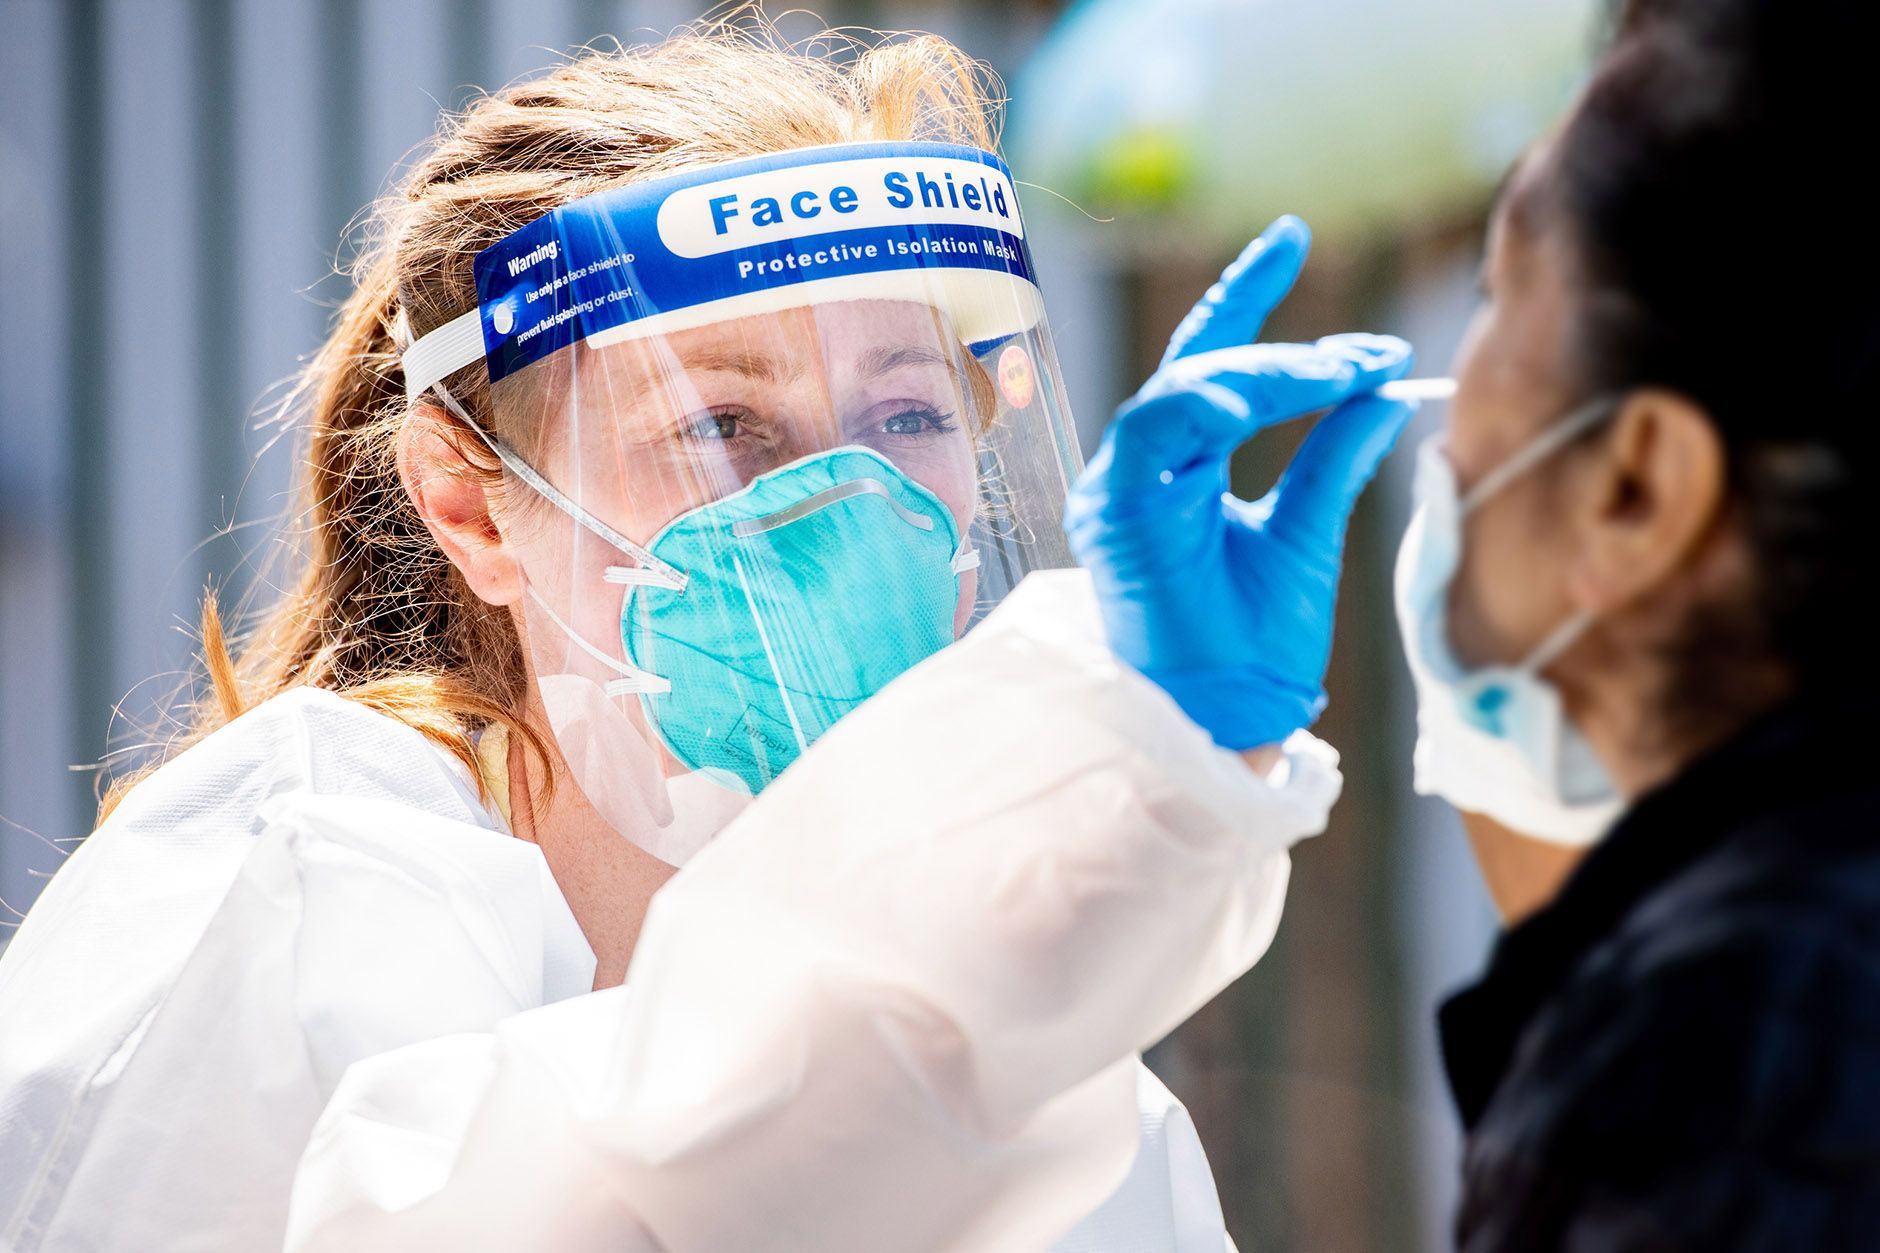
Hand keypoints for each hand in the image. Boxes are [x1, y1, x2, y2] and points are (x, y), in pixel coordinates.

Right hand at [1065, 216, 1415, 749]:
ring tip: (1336, 374)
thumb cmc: (1254, 644)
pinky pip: (1150, 432)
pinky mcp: (1113, 512)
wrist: (1226, 719)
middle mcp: (1143, 469)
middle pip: (1199, 367)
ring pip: (1178, 390)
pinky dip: (1201, 406)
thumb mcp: (1307, 533)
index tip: (1295, 234)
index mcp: (1180, 468)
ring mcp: (1121, 488)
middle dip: (1284, 345)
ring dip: (1260, 373)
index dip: (1245, 293)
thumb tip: (1388, 389)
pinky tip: (1255, 404)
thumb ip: (1333, 457)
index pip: (1210, 361)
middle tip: (1368, 354)